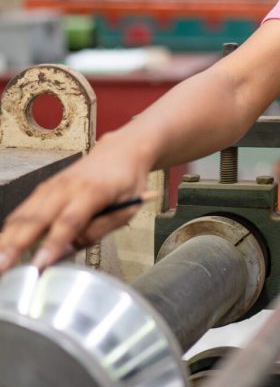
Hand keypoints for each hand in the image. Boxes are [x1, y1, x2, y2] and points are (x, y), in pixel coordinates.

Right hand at [0, 133, 151, 273]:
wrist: (122, 150)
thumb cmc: (127, 182)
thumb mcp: (126, 209)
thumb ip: (97, 231)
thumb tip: (66, 253)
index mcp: (93, 191)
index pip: (70, 222)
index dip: (53, 245)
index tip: (38, 266)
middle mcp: (68, 187)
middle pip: (37, 218)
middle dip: (15, 245)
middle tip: (1, 268)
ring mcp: (52, 185)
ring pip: (23, 215)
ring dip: (5, 239)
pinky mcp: (44, 188)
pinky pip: (22, 210)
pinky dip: (9, 229)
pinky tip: (2, 246)